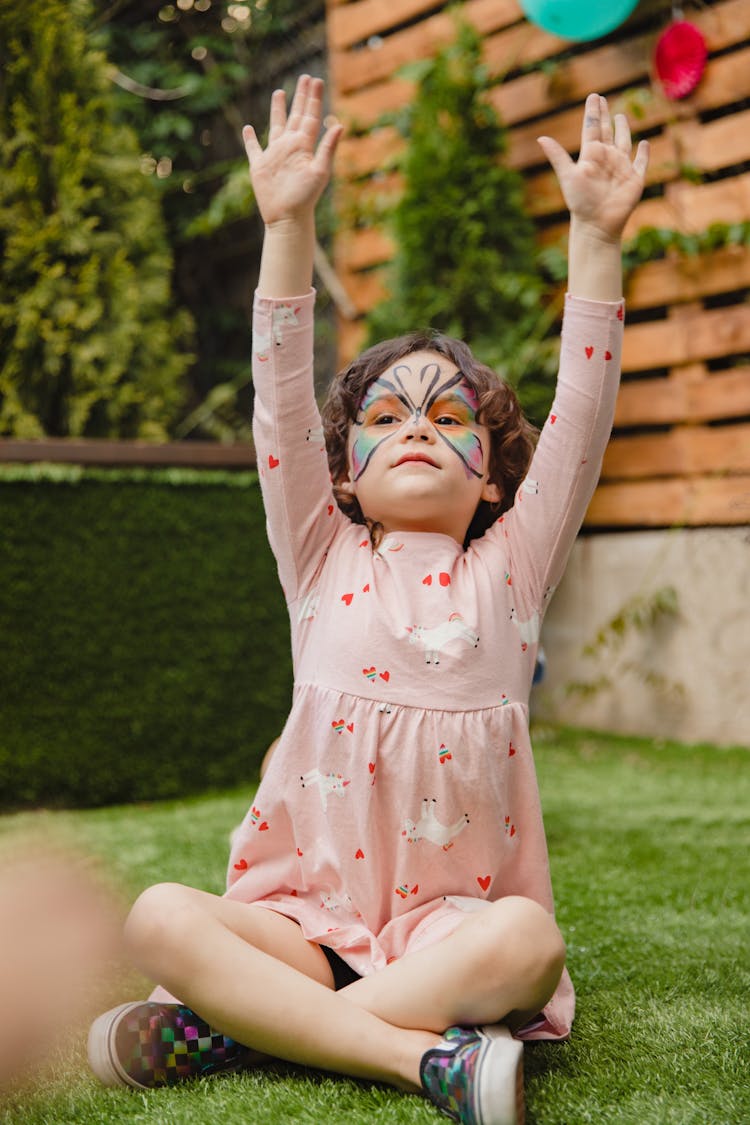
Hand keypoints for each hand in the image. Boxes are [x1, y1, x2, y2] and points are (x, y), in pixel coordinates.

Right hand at [243, 74, 342, 226]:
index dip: (313, 98)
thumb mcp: (320, 171)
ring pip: (276, 125)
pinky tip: (248, 129)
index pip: (311, 116)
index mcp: (304, 145)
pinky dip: (250, 139)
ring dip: (278, 109)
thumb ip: (328, 148)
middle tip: (305, 78)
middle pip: (296, 115)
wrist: (287, 217)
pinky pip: (253, 148)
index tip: (316, 80)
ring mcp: (275, 154)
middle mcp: (290, 146)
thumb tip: (340, 125)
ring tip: (279, 92)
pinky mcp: (260, 166)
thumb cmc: (305, 197)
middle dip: (301, 97)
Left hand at [537, 93, 648, 241]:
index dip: (593, 112)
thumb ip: (557, 156)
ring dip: (623, 129)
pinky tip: (644, 144)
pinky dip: (644, 153)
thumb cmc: (580, 202)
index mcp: (591, 155)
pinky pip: (641, 162)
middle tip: (602, 99)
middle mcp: (606, 158)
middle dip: (605, 115)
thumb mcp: (568, 176)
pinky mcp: (635, 179)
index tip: (594, 96)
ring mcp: (621, 167)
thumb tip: (540, 138)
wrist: (597, 224)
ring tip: (621, 116)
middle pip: (607, 131)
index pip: (592, 128)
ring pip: (624, 142)